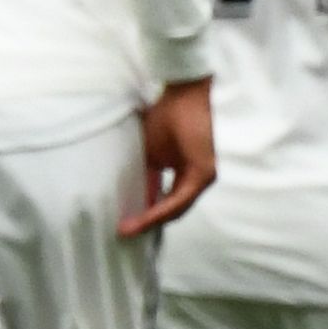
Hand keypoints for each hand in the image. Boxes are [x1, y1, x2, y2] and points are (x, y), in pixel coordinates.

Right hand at [121, 79, 216, 235]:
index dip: (145, 214)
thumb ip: (144, 176)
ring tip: (128, 229)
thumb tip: (129, 196)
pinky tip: (143, 218)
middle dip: (146, 223)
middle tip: (123, 232)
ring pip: (175, 209)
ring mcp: (203, 178)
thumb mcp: (148, 153)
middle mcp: (196, 180)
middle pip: (171, 210)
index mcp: (184, 175)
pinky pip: (180, 200)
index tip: (123, 225)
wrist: (183, 96)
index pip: (165, 201)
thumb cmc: (165, 117)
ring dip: (150, 221)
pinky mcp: (204, 174)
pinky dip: (160, 210)